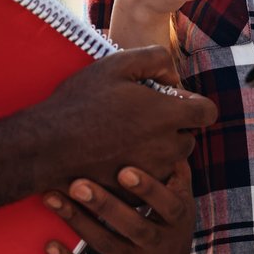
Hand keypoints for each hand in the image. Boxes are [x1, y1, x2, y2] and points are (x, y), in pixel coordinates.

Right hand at [36, 46, 216, 188]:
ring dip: (157, 149)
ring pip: (169, 160)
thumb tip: (173, 75)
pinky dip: (139, 170)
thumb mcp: (117, 64)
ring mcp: (152, 174)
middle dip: (173, 128)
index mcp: (167, 115)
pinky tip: (113, 155)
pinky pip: (149, 180)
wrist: (46, 146)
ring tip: (124, 136)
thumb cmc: (80, 102)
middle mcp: (166, 148)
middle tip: (140, 117)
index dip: (193, 105)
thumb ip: (155, 59)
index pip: (207, 112)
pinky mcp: (136, 194)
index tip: (172, 102)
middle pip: (188, 138)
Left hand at [44, 161, 194, 253]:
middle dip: (104, 205)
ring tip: (52, 198)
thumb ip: (174, 166)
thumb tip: (172, 127)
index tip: (124, 171)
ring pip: (107, 245)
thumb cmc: (168, 216)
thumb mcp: (180, 193)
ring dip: (78, 222)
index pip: (166, 204)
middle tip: (78, 185)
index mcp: (177, 217)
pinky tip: (50, 245)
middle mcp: (158, 244)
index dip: (148, 188)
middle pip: (133, 225)